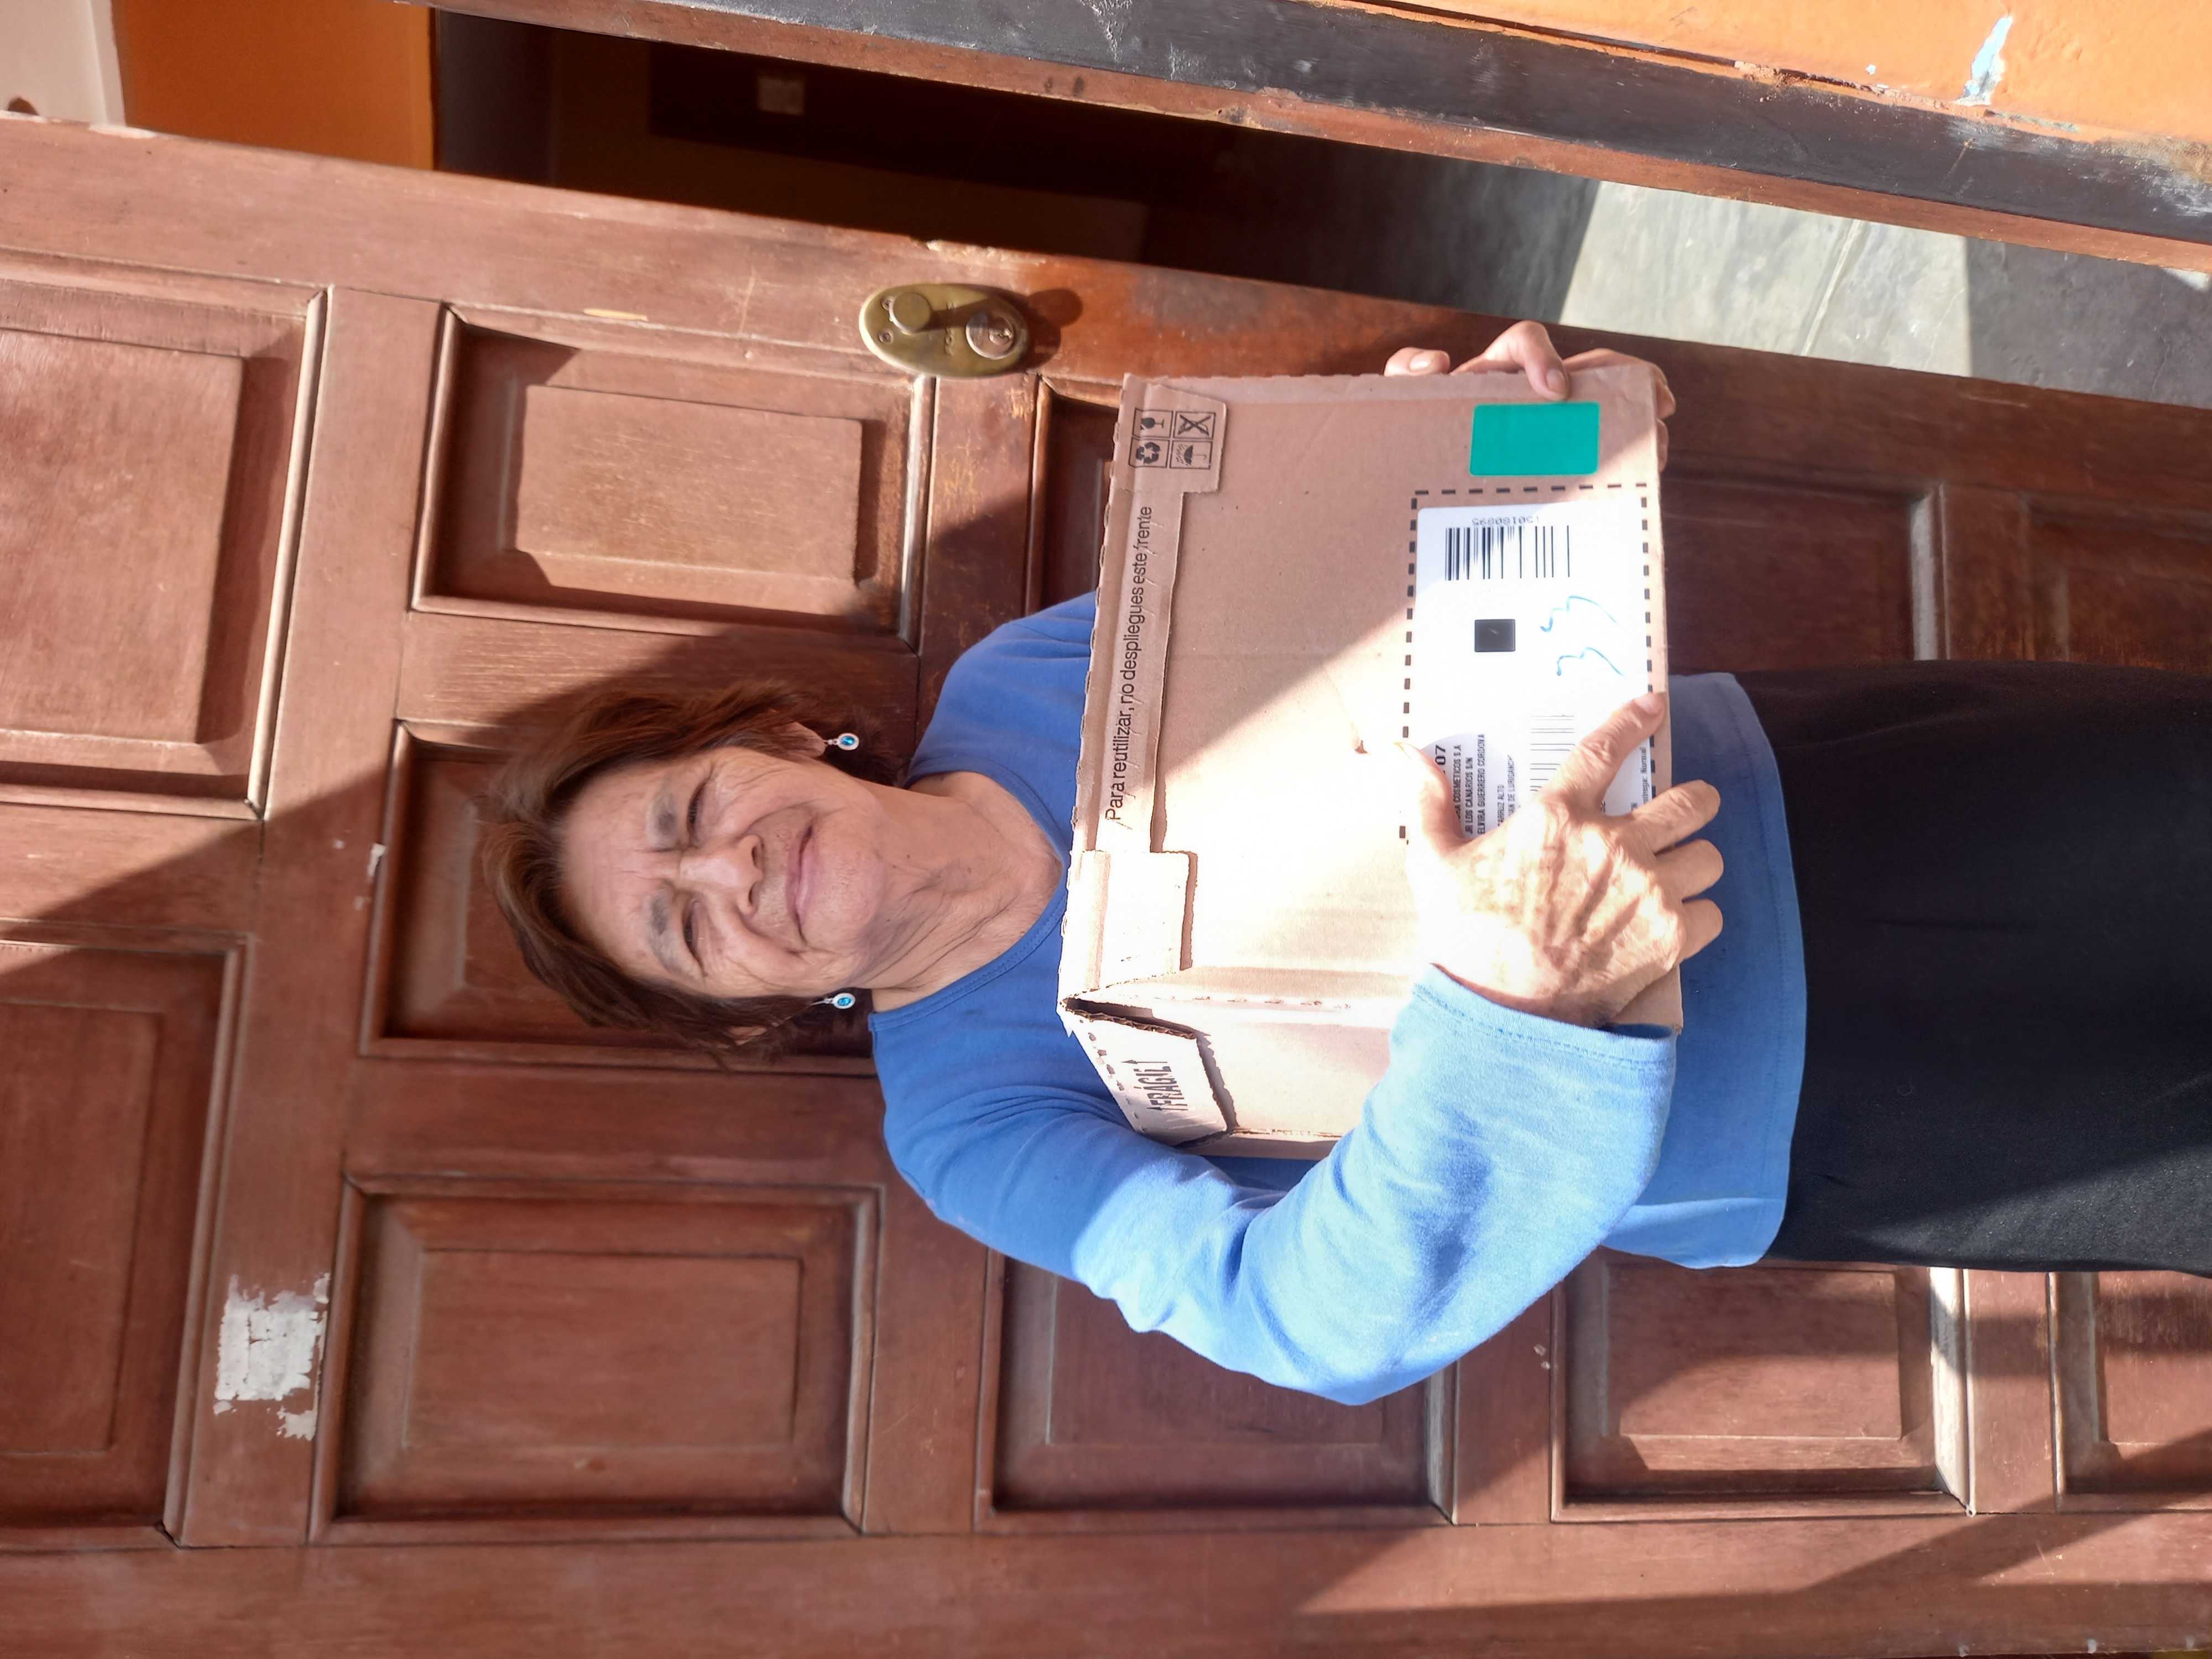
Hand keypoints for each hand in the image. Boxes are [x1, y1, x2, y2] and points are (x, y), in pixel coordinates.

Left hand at [1384, 320, 1674, 469]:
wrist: (1414, 477)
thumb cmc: (1414, 427)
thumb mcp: (1400, 399)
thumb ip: (1406, 373)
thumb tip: (1437, 363)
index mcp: (1495, 372)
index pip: (1524, 342)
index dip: (1543, 357)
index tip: (1554, 391)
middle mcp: (1530, 392)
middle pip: (1590, 367)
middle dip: (1627, 378)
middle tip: (1655, 402)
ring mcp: (1550, 425)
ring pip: (1604, 407)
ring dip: (1635, 419)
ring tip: (1658, 444)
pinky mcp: (1558, 456)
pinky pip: (1598, 449)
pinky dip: (1624, 457)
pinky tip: (1643, 474)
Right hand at [1398, 693, 1722, 1027]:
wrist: (1501, 1013)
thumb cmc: (1465, 939)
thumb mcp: (1434, 865)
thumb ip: (1429, 804)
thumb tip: (1404, 751)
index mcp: (1557, 818)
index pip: (1605, 750)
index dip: (1634, 720)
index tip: (1653, 707)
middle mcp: (1613, 845)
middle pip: (1690, 801)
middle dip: (1697, 800)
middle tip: (1689, 808)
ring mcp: (1648, 891)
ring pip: (1709, 856)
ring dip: (1695, 863)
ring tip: (1677, 874)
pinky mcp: (1670, 938)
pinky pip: (1713, 912)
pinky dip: (1698, 916)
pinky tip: (1674, 923)